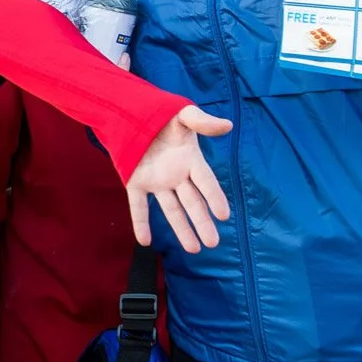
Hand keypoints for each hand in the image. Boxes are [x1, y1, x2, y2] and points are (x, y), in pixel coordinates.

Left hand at [126, 106, 233, 253]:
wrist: (133, 112)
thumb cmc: (164, 114)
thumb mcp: (184, 114)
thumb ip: (203, 121)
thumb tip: (227, 125)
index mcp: (190, 160)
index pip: (205, 183)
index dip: (214, 197)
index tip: (224, 215)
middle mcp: (176, 175)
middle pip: (192, 202)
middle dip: (202, 222)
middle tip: (213, 243)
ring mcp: (156, 181)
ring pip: (171, 209)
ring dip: (181, 228)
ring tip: (193, 249)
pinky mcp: (135, 183)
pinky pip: (138, 206)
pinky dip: (140, 223)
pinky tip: (144, 241)